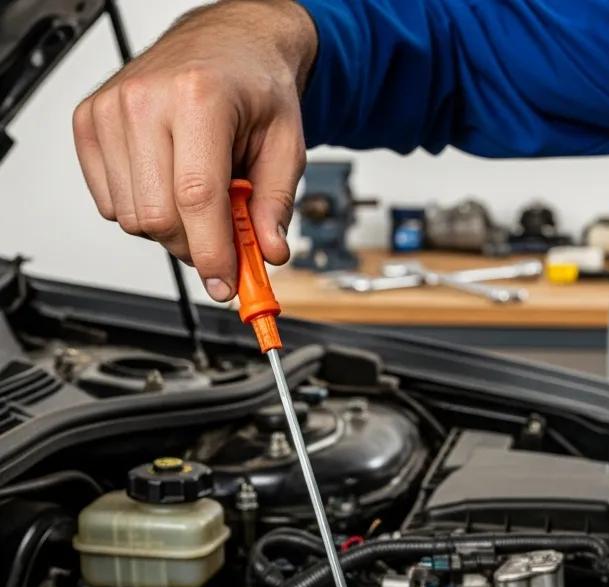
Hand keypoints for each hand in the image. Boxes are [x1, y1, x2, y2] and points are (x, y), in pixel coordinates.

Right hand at [72, 0, 316, 299]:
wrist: (226, 46)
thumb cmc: (254, 87)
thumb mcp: (286, 145)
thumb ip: (276, 205)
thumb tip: (268, 254)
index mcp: (199, 99)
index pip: (197, 198)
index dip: (213, 253)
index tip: (227, 285)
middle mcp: (145, 101)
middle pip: (159, 217)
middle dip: (196, 247)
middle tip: (225, 239)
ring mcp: (110, 110)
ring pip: (132, 218)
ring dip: (172, 230)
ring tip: (201, 199)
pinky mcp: (88, 124)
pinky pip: (110, 204)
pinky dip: (144, 211)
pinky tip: (170, 185)